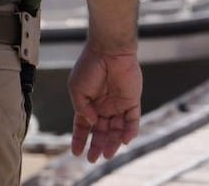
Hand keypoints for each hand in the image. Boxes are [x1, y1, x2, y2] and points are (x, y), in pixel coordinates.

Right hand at [68, 45, 141, 162]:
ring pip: (116, 129)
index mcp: (88, 103)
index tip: (76, 152)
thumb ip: (82, 108)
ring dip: (112, 142)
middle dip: (96, 145)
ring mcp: (118, 104)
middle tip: (93, 158)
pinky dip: (130, 131)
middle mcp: (103, 106)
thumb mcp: (76, 89)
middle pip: (100, 131)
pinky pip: (132, 120)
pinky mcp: (132, 101)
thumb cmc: (90, 66)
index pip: (83, 125)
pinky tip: (124, 140)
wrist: (109, 51)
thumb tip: (91, 123)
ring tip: (107, 154)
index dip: (79, 138)